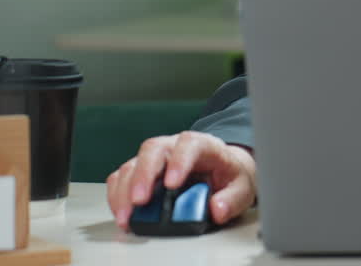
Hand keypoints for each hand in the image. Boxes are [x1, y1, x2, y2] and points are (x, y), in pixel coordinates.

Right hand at [106, 131, 256, 231]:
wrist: (224, 170)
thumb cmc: (230, 175)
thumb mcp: (243, 187)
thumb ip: (233, 198)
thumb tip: (217, 208)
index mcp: (204, 145)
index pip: (190, 144)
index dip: (179, 162)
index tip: (172, 184)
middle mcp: (176, 147)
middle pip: (154, 150)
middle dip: (143, 175)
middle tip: (139, 201)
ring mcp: (157, 158)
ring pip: (133, 163)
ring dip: (125, 190)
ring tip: (126, 216)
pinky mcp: (142, 171)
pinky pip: (122, 177)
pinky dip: (117, 194)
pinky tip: (121, 211)